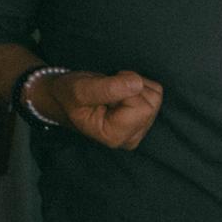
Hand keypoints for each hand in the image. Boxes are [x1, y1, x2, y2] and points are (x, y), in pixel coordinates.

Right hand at [31, 69, 163, 149]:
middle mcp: (130, 137)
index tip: (103, 90)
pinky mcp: (146, 117)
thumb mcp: (79, 90)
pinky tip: (120, 92)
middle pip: (150, 103)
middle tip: (106, 90)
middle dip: (129, 87)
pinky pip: (155, 92)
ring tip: (111, 91)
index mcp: (114, 136)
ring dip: (133, 85)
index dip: (124, 90)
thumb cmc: (69, 96)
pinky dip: (139, 85)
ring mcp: (140, 128)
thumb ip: (107, 88)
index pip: (141, 108)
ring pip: (154, 96)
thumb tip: (137, 84)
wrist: (66, 97)